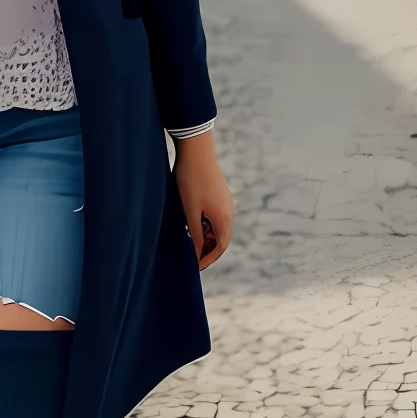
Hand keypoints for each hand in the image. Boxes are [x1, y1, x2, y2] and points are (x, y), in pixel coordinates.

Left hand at [173, 128, 232, 271]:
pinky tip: (190, 221)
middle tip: (191, 258)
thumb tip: (198, 253)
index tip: (195, 268)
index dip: (208, 259)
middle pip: (220, 237)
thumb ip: (196, 234)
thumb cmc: (191, 180)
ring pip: (216, 225)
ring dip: (205, 236)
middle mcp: (228, 210)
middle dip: (207, 249)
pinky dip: (204, 223)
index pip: (220, 247)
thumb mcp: (190, 211)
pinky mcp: (218, 192)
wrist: (196, 149)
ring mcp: (224, 200)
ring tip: (188, 240)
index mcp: (224, 218)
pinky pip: (214, 214)